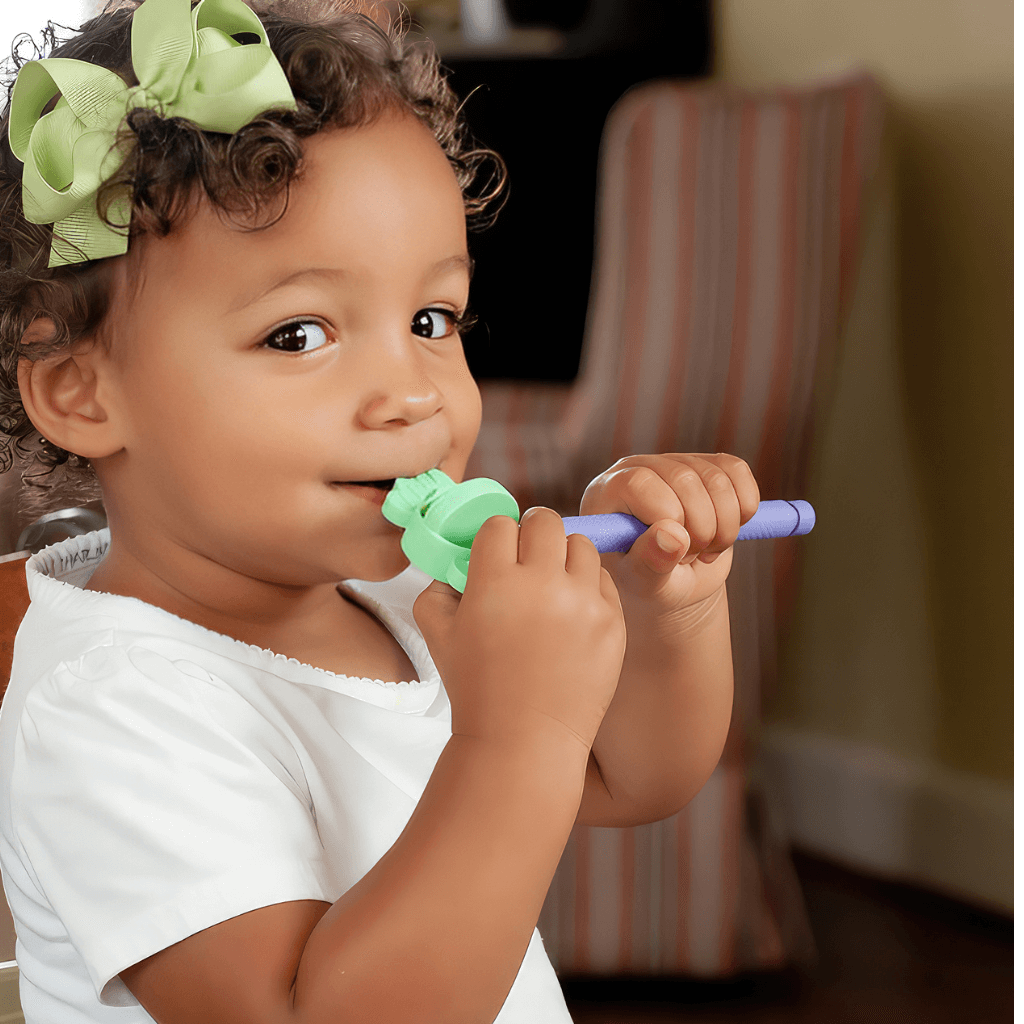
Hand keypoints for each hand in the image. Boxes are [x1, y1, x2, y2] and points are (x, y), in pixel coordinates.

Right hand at [413, 509, 626, 752]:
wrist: (524, 741)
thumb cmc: (476, 689)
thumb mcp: (436, 635)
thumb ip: (436, 587)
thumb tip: (455, 563)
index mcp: (495, 582)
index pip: (500, 524)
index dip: (495, 537)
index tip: (496, 554)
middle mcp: (542, 584)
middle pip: (545, 521)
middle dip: (532, 533)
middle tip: (527, 557)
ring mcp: (583, 602)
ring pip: (581, 544)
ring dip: (564, 555)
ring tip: (553, 582)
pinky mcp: (612, 622)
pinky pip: (604, 580)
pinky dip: (587, 587)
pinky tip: (572, 610)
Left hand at [578, 453, 759, 611]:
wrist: (674, 581)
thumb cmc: (648, 583)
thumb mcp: (644, 583)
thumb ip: (651, 561)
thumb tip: (673, 535)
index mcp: (608, 491)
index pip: (640, 483)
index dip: (667, 519)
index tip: (673, 552)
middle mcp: (638, 467)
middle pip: (684, 479)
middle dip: (700, 530)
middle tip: (692, 558)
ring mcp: (674, 462)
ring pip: (717, 478)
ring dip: (725, 527)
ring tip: (706, 550)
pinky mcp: (708, 464)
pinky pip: (737, 471)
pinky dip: (744, 508)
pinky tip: (725, 531)